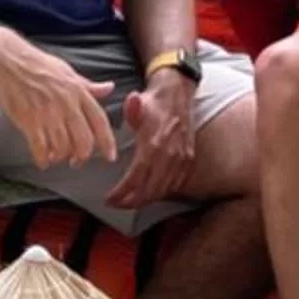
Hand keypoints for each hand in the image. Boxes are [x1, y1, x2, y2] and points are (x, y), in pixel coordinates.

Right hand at [0, 33, 115, 170]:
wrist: (6, 59)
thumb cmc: (36, 64)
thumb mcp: (67, 71)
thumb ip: (88, 86)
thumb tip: (109, 88)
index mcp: (78, 91)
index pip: (100, 121)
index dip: (107, 142)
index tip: (110, 157)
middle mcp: (67, 103)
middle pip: (84, 141)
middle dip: (81, 157)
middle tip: (75, 162)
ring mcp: (48, 112)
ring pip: (63, 147)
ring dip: (60, 158)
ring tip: (55, 158)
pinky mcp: (29, 119)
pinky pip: (41, 148)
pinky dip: (42, 159)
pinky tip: (41, 161)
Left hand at [108, 73, 198, 209]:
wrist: (178, 94)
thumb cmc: (154, 102)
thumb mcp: (139, 104)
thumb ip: (132, 108)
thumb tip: (131, 100)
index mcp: (154, 144)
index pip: (136, 179)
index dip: (121, 193)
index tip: (109, 200)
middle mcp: (170, 155)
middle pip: (149, 191)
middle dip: (131, 202)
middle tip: (117, 204)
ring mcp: (181, 159)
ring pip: (163, 191)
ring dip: (146, 200)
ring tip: (130, 201)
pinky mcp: (188, 159)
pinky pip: (175, 185)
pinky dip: (162, 193)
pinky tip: (151, 193)